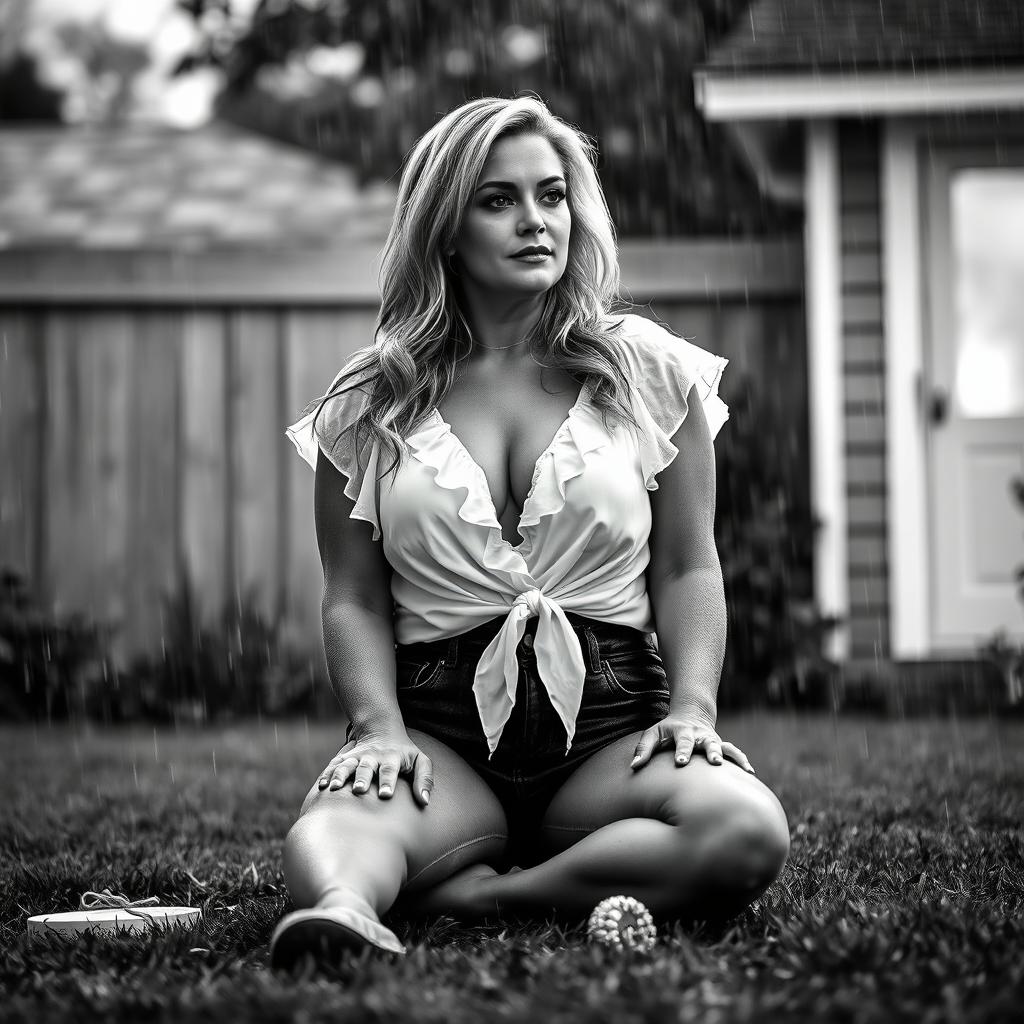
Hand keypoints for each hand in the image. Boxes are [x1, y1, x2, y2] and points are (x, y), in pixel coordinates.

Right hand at [317, 726, 432, 806]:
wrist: (383, 730)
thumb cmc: (405, 753)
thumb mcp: (421, 761)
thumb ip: (425, 779)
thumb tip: (424, 801)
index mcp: (392, 758)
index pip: (390, 770)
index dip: (387, 781)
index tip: (385, 795)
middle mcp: (373, 757)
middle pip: (366, 767)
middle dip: (362, 778)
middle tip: (359, 790)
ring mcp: (358, 756)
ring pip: (347, 765)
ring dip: (341, 775)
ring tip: (334, 788)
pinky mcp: (346, 758)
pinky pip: (335, 765)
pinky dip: (328, 773)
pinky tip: (322, 785)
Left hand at [630, 716, 754, 773]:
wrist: (691, 715)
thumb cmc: (667, 730)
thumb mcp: (653, 734)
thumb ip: (643, 749)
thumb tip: (634, 766)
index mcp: (683, 732)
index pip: (682, 742)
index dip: (682, 752)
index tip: (681, 762)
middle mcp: (701, 736)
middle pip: (709, 743)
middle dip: (712, 752)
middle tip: (715, 762)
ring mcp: (713, 741)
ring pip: (726, 747)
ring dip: (733, 757)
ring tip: (745, 770)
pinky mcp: (722, 747)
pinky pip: (734, 753)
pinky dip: (742, 761)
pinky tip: (750, 773)